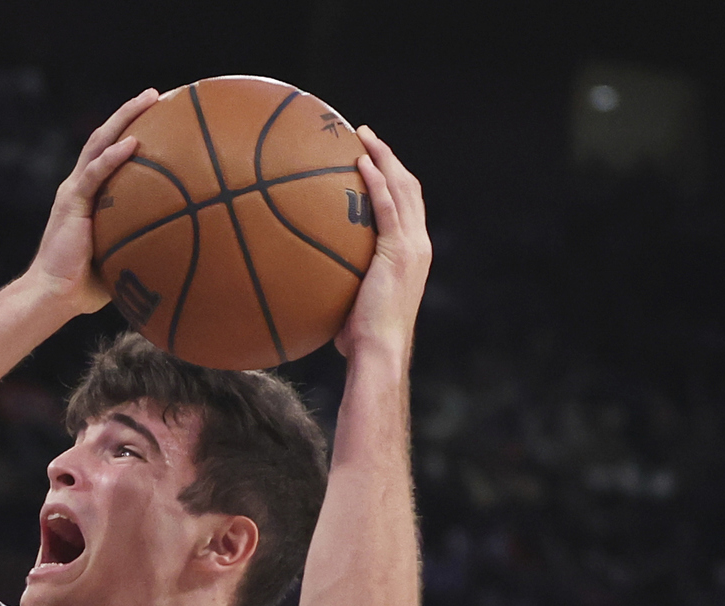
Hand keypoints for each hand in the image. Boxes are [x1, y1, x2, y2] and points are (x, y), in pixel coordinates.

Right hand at [29, 93, 162, 314]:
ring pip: (98, 144)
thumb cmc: (85, 286)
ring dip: (124, 118)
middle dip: (129, 113)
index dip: (128, 132)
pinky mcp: (70, 203)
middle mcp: (79, 186)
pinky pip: (94, 174)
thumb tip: (184, 247)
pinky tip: (133, 143)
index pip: (107, 154)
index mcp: (88, 196)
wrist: (53, 296)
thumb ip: (144, 244)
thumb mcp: (122, 258)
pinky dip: (112, 156)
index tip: (156, 118)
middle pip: (104, 138)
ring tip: (150, 99)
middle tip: (156, 95)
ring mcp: (73, 191)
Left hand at [334, 128, 429, 365]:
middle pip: (408, 186)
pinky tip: (360, 163)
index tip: (371, 159)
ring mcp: (412, 246)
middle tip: (365, 135)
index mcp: (412, 252)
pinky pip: (388, 207)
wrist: (378, 352)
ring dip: (383, 158)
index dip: (392, 177)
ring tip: (362, 136)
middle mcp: (418, 243)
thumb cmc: (360, 339)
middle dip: (388, 156)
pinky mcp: (400, 251)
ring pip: (402, 188)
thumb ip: (340, 281)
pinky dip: (377, 182)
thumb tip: (305, 278)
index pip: (406, 204)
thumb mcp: (352, 302)